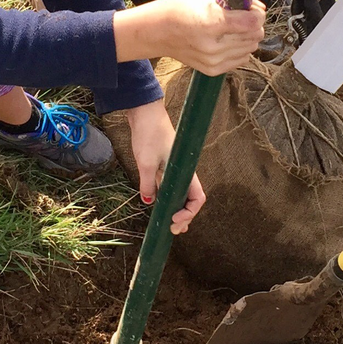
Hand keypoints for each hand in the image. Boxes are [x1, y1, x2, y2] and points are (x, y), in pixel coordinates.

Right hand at [115, 0, 266, 75]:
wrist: (158, 31)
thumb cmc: (180, 7)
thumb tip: (257, 5)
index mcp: (213, 22)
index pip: (253, 22)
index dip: (257, 13)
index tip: (252, 8)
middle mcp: (214, 45)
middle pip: (255, 36)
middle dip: (254, 24)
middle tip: (242, 17)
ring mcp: (213, 60)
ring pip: (251, 49)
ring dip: (247, 37)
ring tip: (232, 28)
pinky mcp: (212, 70)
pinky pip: (242, 60)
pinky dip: (239, 49)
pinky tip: (227, 40)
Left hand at [126, 100, 204, 233]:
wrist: (145, 112)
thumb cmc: (149, 134)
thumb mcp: (146, 162)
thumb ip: (147, 183)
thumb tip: (148, 201)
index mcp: (185, 171)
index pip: (197, 198)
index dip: (189, 213)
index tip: (174, 219)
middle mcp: (183, 172)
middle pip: (191, 200)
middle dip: (185, 217)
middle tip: (173, 230)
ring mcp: (175, 170)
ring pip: (181, 195)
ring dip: (178, 211)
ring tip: (171, 226)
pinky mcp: (165, 166)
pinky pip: (171, 188)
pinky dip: (169, 200)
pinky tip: (163, 209)